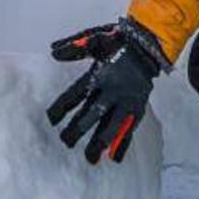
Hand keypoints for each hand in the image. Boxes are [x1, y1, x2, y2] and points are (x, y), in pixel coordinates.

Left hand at [45, 19, 165, 163]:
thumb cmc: (117, 43)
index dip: (62, 108)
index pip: (76, 94)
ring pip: (111, 125)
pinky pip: (129, 128)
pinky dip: (122, 144)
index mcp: (100, 74)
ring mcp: (126, 101)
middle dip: (78, 129)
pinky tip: (114, 158)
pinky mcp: (138, 108)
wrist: (147, 46)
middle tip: (65, 142)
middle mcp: (113, 90)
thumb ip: (73, 48)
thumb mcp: (94, 40)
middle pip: (92, 114)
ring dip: (99, 142)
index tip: (50, 120)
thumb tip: (53, 51)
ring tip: (89, 158)